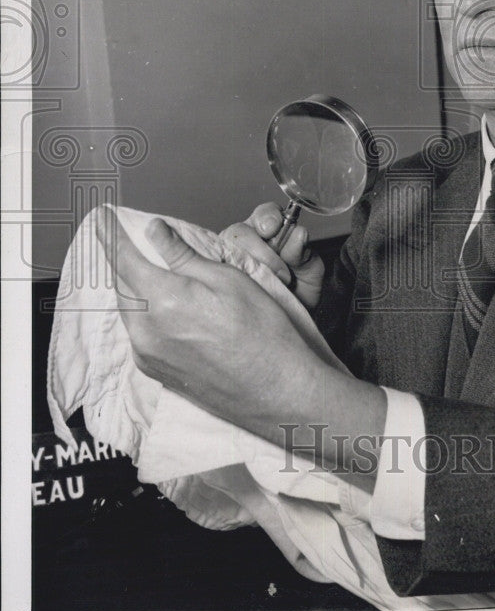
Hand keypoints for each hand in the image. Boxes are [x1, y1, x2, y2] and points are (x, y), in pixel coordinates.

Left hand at [96, 208, 385, 484]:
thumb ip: (184, 256)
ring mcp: (148, 355)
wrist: (276, 391)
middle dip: (121, 261)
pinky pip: (139, 332)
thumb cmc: (263, 334)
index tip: (101, 219)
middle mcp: (146, 331)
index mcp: (163, 301)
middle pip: (121, 285)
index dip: (109, 234)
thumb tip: (156, 232)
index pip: (122, 259)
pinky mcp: (155, 372)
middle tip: (125, 240)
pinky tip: (162, 305)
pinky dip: (144, 312)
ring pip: (129, 310)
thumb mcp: (229, 279)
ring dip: (134, 287)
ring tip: (148, 271)